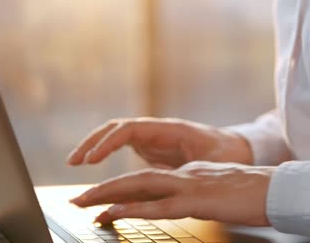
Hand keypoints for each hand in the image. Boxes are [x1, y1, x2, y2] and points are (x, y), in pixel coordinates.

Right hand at [67, 118, 252, 167]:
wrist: (236, 148)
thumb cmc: (226, 153)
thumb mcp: (210, 163)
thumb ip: (188, 171)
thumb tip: (174, 183)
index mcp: (170, 129)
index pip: (130, 129)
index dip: (108, 142)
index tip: (92, 159)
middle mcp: (157, 130)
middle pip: (117, 127)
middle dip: (93, 141)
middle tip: (73, 160)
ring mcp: (153, 137)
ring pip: (116, 135)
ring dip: (95, 145)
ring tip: (75, 162)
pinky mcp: (152, 147)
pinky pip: (122, 146)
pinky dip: (106, 153)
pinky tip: (94, 166)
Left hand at [69, 161, 273, 225]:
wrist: (277, 188)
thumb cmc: (255, 193)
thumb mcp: (221, 191)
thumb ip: (201, 194)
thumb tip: (189, 202)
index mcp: (191, 174)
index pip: (149, 179)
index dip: (122, 188)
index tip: (101, 199)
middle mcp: (185, 175)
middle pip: (137, 179)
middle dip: (104, 189)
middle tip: (78, 199)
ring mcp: (190, 185)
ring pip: (140, 187)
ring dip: (108, 195)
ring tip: (83, 203)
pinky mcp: (197, 199)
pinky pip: (158, 205)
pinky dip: (131, 208)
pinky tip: (112, 213)